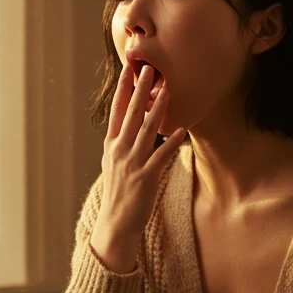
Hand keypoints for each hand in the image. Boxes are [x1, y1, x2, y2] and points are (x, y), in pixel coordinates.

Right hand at [91, 63, 186, 266]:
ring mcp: (132, 163)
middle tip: (148, 69)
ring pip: (146, 130)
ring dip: (157, 108)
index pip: (116, 111)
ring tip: (166, 90)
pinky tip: (181, 130)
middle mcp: (119, 151)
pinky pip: (161, 156)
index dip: (123, 89)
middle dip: (140, 90)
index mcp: (111, 145)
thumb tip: (130, 123)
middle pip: (131, 114)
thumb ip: (121, 142)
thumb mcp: (113, 163)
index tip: (129, 69)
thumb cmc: (119, 192)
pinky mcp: (146, 178)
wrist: (116, 223)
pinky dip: (171, 142)